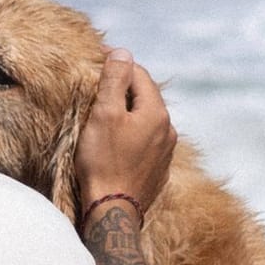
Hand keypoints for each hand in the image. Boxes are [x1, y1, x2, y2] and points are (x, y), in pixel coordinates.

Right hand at [74, 49, 176, 219]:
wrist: (113, 212)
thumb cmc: (104, 162)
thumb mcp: (104, 114)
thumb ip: (115, 80)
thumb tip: (123, 52)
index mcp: (157, 112)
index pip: (139, 74)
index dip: (117, 64)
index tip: (96, 59)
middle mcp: (168, 130)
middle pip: (145, 97)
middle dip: (123, 88)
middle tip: (98, 85)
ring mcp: (165, 153)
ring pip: (146, 121)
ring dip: (128, 112)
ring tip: (105, 113)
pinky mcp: (158, 172)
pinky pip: (146, 143)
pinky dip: (131, 135)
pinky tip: (116, 142)